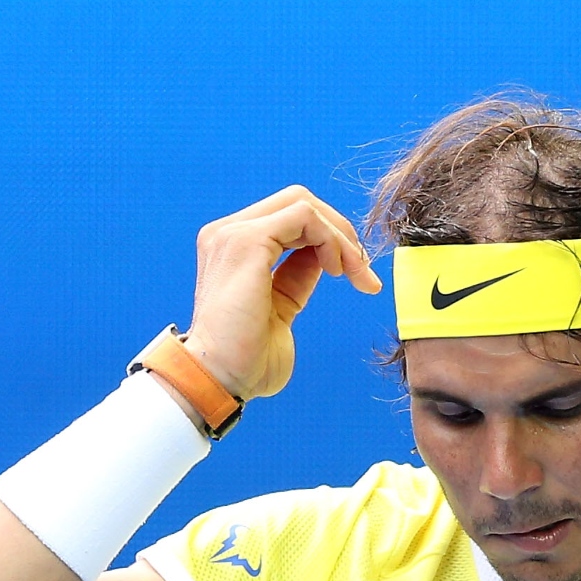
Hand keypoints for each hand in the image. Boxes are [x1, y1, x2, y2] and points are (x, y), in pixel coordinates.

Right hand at [183, 185, 382, 400]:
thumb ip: (297, 276)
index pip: (288, 219)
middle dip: (340, 230)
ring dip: (340, 236)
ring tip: (354, 273)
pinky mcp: (247, 241)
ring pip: (304, 203)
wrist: (219, 380)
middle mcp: (227, 233)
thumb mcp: (281, 307)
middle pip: (298, 200)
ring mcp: (233, 234)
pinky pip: (305, 216)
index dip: (329, 238)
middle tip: (362, 271)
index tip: (356, 276)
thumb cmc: (246, 358)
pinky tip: (337, 270)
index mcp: (233, 248)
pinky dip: (331, 238)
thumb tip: (325, 257)